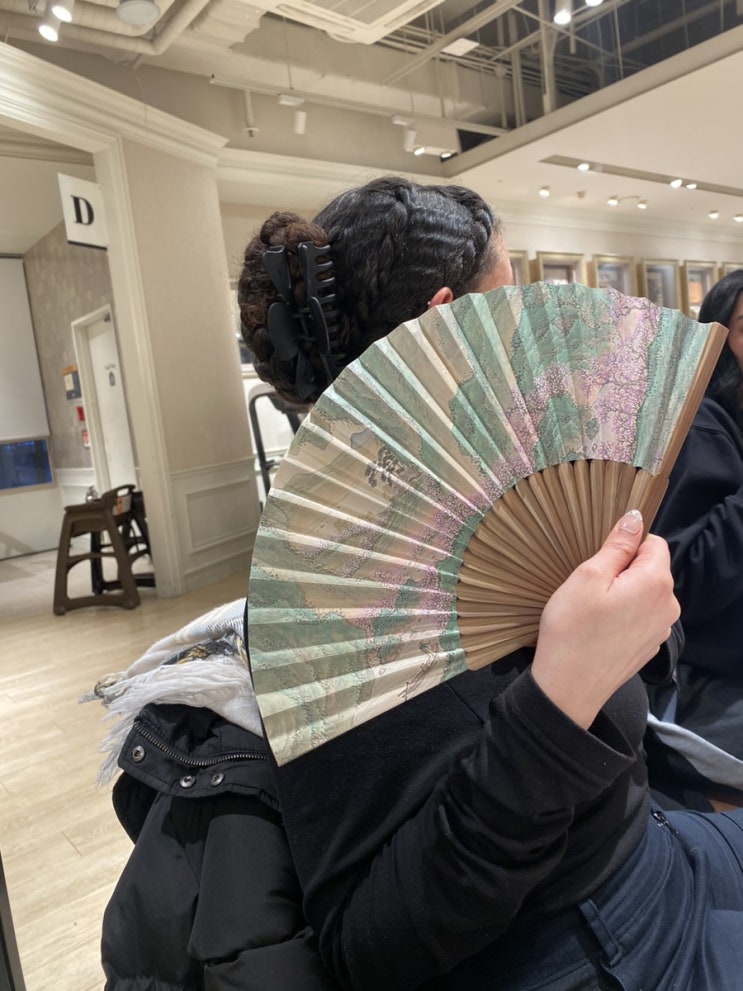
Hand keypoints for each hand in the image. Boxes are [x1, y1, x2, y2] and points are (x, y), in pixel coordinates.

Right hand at [531, 510, 679, 728]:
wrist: (569, 687)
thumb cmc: (573, 630)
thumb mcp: (588, 577)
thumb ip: (616, 546)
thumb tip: (635, 519)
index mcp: (656, 583)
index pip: (654, 543)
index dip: (626, 545)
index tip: (599, 560)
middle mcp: (668, 606)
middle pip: (651, 569)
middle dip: (624, 569)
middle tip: (590, 586)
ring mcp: (660, 629)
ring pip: (645, 593)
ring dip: (623, 592)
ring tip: (592, 609)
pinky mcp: (649, 646)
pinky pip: (640, 616)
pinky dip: (624, 615)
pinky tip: (599, 628)